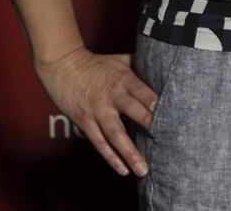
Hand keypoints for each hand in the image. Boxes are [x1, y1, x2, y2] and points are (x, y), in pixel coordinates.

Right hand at [35, 46, 158, 176]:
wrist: (62, 65)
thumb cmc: (98, 64)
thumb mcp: (122, 61)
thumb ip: (142, 68)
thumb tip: (167, 70)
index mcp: (122, 79)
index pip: (141, 90)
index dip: (153, 101)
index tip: (168, 112)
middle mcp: (110, 96)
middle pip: (131, 111)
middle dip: (147, 124)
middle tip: (164, 139)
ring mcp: (96, 111)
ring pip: (115, 134)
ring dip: (129, 153)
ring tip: (142, 169)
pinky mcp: (84, 122)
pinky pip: (99, 142)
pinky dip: (111, 157)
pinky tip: (123, 170)